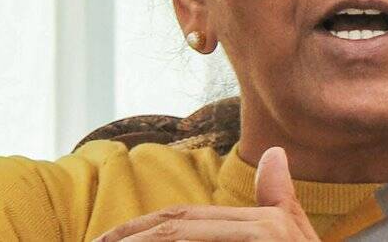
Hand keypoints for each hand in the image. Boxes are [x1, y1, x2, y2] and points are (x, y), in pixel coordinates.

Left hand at [96, 147, 320, 240]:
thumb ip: (280, 204)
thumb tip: (275, 153)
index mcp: (267, 223)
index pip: (187, 218)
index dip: (142, 226)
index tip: (107, 239)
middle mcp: (265, 227)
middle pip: (176, 226)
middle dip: (129, 236)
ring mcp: (263, 240)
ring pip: (180, 237)